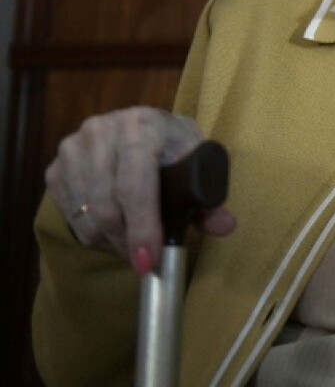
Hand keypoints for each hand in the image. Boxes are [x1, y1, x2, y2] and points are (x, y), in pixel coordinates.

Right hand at [44, 107, 237, 273]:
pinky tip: (112, 231)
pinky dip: (91, 233)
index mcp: (142, 125)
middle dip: (127, 242)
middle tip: (144, 262)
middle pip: (107, 206)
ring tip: (132, 245)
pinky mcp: (55, 167)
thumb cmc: (173, 149)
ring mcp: (73, 148)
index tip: (148, 261)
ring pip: (87, 215)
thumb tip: (225, 226)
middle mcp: (101, 131)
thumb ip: (209, 199)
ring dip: (110, 241)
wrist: (140, 128)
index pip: (135, 185)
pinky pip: (70, 215)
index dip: (142, 227)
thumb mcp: (197, 164)